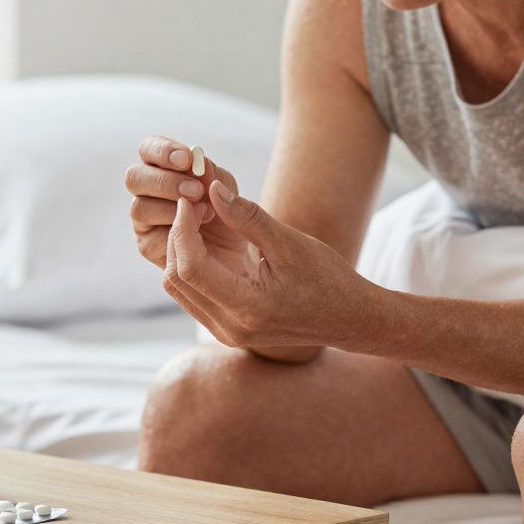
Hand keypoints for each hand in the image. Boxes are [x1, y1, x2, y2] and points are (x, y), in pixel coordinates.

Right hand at [126, 135, 250, 273]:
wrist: (237, 251)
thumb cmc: (229, 213)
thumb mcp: (227, 190)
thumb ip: (213, 175)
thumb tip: (199, 163)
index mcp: (163, 167)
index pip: (148, 150)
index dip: (162, 151)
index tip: (187, 159)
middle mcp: (148, 191)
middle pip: (133, 177)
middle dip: (164, 182)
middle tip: (196, 190)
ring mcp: (145, 219)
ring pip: (139, 208)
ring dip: (171, 209)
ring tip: (205, 213)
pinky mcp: (148, 245)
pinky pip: (150, 238)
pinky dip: (174, 233)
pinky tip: (197, 232)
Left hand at [163, 180, 366, 352]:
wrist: (347, 318)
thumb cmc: (327, 279)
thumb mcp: (290, 243)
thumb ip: (248, 217)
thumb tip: (213, 190)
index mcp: (247, 308)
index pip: (191, 268)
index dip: (182, 230)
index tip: (190, 201)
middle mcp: (230, 328)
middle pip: (176, 279)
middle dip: (178, 237)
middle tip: (193, 205)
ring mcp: (225, 333)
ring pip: (179, 288)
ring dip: (181, 251)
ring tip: (199, 220)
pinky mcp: (226, 328)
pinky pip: (192, 295)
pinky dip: (191, 265)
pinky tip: (206, 241)